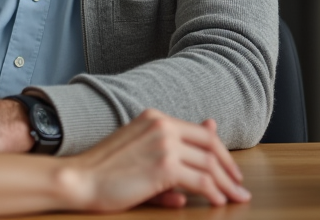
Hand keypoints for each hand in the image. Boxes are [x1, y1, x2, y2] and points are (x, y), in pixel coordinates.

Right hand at [60, 112, 248, 210]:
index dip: (221, 152)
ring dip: (227, 184)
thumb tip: (208, 132)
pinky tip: (218, 202)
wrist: (80, 178)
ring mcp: (164, 144)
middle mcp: (162, 125)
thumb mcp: (141, 149)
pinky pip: (201, 181)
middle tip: (239, 187)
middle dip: (230, 169)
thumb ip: (173, 144)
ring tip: (235, 198)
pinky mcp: (164, 166)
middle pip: (211, 146)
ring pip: (210, 164)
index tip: (229, 170)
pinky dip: (214, 193)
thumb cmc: (106, 169)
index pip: (201, 132)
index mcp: (155, 118)